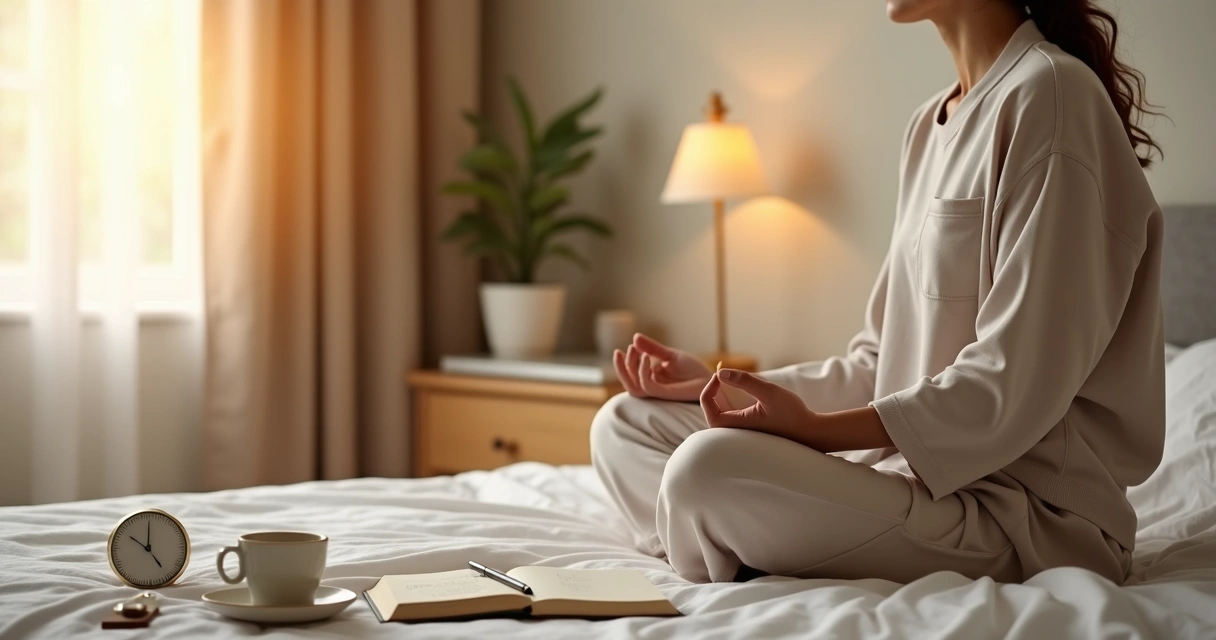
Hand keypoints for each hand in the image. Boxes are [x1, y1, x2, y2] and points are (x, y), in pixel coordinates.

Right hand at [613, 333, 711, 401]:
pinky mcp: (664, 394)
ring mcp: (657, 391)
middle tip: (626, 349)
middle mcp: (652, 386)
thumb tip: (635, 337)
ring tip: (634, 350)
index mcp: (651, 378)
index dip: (627, 361)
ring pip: (634, 387)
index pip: (631, 373)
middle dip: (623, 366)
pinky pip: (647, 386)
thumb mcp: (669, 354)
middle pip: (628, 382)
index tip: (631, 345)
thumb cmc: (692, 369)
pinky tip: (647, 357)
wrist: (708, 378)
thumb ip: (652, 348)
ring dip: (630, 369)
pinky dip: (643, 373)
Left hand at [700, 368, 815, 435]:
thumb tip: (720, 373)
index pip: (707, 406)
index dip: (709, 387)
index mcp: (736, 426)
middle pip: (711, 409)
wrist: (810, 433)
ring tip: (730, 381)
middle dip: (714, 390)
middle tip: (724, 375)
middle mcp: (735, 433)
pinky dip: (731, 402)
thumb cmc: (792, 415)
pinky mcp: (748, 431)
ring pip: (721, 412)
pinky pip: (731, 416)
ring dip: (722, 396)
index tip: (720, 374)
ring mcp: (741, 433)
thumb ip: (745, 381)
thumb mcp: (769, 392)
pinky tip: (740, 392)